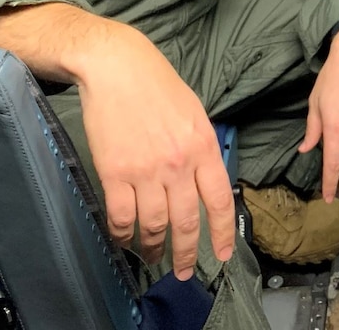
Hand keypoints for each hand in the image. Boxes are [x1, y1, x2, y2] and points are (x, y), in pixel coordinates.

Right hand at [76, 27, 234, 278]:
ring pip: (154, 224)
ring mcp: (146, 169)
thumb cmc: (156, 84)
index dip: (222, 232)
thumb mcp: (194, 112)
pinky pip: (121, 216)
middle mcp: (178, 162)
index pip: (219, 200)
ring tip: (153, 256)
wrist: (117, 67)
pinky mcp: (116, 172)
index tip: (222, 254)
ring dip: (154, 246)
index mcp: (202, 145)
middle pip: (187, 220)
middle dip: (186, 252)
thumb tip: (205, 177)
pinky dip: (123, 234)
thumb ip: (201, 147)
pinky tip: (124, 239)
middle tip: (182, 271)